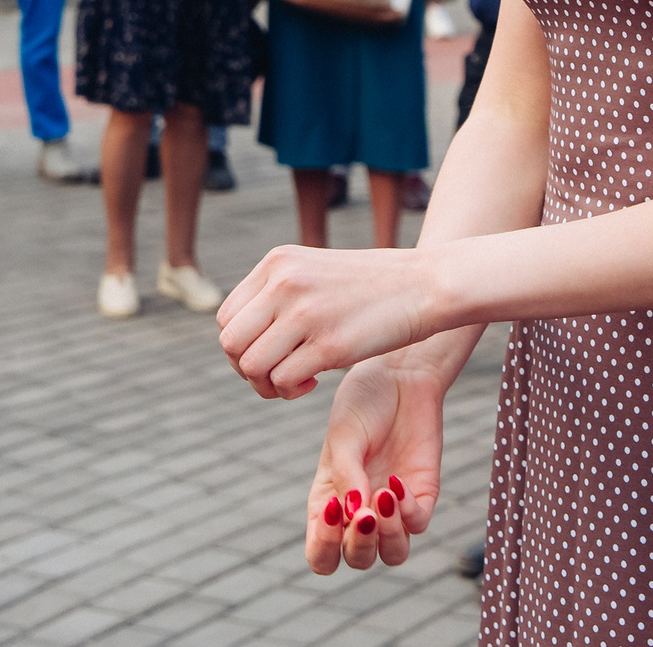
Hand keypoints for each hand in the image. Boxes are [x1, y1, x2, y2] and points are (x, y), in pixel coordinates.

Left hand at [219, 243, 436, 400]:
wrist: (426, 283)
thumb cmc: (371, 286)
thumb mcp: (314, 272)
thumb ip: (277, 295)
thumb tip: (242, 338)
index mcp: (277, 263)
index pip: (227, 317)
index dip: (241, 346)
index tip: (269, 353)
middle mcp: (284, 283)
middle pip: (230, 343)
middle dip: (246, 370)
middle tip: (275, 376)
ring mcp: (305, 313)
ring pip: (251, 365)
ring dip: (266, 385)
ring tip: (295, 382)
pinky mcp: (330, 345)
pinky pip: (282, 381)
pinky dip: (290, 391)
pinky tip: (314, 383)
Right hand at [300, 355, 448, 574]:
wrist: (401, 375)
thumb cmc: (362, 402)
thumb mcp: (343, 435)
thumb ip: (346, 475)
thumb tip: (354, 514)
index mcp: (328, 502)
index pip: (321, 554)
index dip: (323, 548)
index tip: (331, 510)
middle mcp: (359, 511)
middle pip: (357, 559)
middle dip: (358, 544)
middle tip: (362, 511)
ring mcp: (393, 508)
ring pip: (392, 554)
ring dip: (387, 536)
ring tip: (383, 497)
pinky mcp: (422, 495)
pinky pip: (418, 525)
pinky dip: (408, 512)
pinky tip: (397, 481)